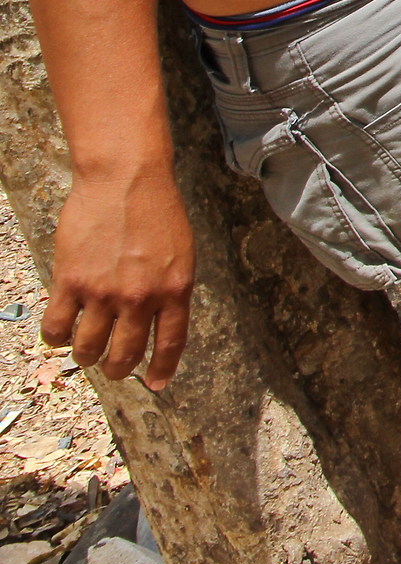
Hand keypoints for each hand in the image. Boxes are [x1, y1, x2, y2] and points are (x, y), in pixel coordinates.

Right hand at [44, 167, 193, 389]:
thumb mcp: (181, 253)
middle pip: (126, 353)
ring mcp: (104, 292)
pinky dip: (56, 338)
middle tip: (116, 370)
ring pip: (88, 347)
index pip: (170, 343)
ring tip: (88, 353)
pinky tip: (60, 334)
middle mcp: (141, 297)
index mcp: (175, 290)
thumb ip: (171, 289)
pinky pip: (57, 327)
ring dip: (87, 357)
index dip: (163, 369)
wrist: (126, 179)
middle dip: (120, 369)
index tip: (157, 384)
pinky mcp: (71, 282)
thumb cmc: (157, 210)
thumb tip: (159, 320)